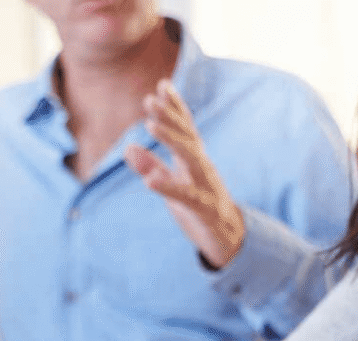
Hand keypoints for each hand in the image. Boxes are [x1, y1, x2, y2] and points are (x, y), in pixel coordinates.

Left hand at [127, 79, 244, 268]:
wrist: (229, 238)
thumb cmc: (199, 208)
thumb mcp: (172, 185)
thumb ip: (151, 166)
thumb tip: (128, 148)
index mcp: (193, 160)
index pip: (185, 129)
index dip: (175, 107)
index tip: (163, 85)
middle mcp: (202, 167)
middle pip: (187, 136)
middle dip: (170, 116)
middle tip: (150, 99)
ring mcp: (206, 186)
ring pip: (191, 158)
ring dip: (171, 139)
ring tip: (150, 125)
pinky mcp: (204, 209)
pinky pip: (186, 196)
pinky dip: (169, 187)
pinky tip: (150, 182)